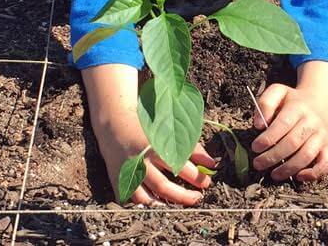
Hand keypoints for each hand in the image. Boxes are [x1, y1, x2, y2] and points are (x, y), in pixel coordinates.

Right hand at [81, 63, 216, 205]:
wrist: (115, 124)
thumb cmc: (147, 127)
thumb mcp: (169, 132)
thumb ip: (191, 147)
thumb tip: (212, 165)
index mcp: (154, 147)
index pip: (180, 166)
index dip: (197, 176)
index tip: (207, 181)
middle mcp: (140, 162)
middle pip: (164, 186)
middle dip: (184, 195)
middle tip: (198, 196)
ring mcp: (128, 173)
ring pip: (147, 198)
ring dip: (165, 203)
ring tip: (179, 202)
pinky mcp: (118, 180)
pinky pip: (133, 199)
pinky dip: (147, 203)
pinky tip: (159, 201)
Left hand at [250, 83, 327, 182]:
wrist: (320, 101)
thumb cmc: (293, 101)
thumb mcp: (278, 92)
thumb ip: (265, 103)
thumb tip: (259, 124)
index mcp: (298, 107)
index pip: (283, 124)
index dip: (268, 138)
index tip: (255, 147)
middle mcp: (312, 121)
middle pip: (293, 142)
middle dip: (273, 156)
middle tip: (258, 164)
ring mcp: (322, 135)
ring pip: (307, 155)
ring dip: (288, 168)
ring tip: (273, 174)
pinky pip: (325, 163)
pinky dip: (313, 173)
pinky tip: (298, 177)